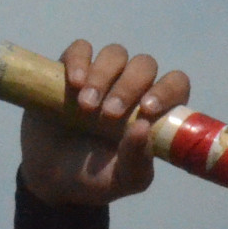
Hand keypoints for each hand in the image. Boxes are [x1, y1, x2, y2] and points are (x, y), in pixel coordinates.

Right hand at [19, 40, 189, 208]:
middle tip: (109, 114)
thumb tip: (144, 127)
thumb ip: (137, 160)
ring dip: (103, 76)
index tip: (146, 110)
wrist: (51, 178)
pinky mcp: (70, 71)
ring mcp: (102, 77)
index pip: (176, 85)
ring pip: (115, 54)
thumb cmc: (97, 178)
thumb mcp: (123, 179)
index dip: (167, 90)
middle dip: (129, 86)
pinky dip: (79, 60)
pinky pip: (81, 49)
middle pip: (145, 65)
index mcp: (154, 112)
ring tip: (86, 106)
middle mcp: (132, 89)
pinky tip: (73, 83)